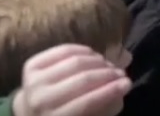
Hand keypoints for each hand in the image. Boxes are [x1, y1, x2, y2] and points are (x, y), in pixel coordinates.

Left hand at [11, 45, 129, 115]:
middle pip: (83, 79)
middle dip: (108, 74)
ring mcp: (34, 81)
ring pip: (76, 62)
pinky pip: (64, 50)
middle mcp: (40, 100)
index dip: (111, 91)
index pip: (87, 102)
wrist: (30, 112)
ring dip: (99, 61)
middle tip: (121, 73)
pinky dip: (83, 50)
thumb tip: (122, 85)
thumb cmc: (65, 115)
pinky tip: (93, 55)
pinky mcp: (31, 65)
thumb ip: (102, 107)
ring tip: (108, 65)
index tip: (128, 83)